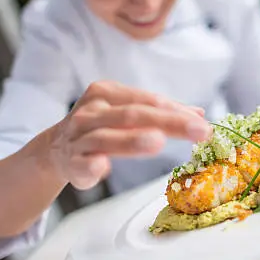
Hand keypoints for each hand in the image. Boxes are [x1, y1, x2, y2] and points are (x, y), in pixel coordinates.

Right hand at [47, 81, 211, 189]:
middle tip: (198, 131)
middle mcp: (92, 111)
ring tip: (158, 142)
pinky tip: (102, 166)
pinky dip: (92, 165)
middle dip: (169, 122)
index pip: (148, 100)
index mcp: (107, 93)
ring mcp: (79, 136)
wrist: (55, 148)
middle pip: (134, 115)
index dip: (177, 111)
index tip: (203, 123)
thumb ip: (161, 113)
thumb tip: (200, 114)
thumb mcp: (127, 112)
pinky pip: (82, 162)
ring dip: (132, 140)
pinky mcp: (71, 162)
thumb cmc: (101, 126)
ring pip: (107, 137)